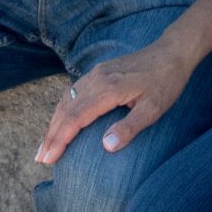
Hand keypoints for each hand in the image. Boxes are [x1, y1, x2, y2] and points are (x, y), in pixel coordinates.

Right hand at [36, 37, 198, 163]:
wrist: (171, 52)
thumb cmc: (165, 82)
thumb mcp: (154, 109)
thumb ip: (130, 127)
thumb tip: (107, 146)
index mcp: (108, 89)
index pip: (75, 118)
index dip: (60, 139)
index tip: (48, 158)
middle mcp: (97, 79)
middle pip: (66, 109)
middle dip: (51, 135)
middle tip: (40, 158)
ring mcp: (96, 73)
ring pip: (67, 99)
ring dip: (54, 122)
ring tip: (46, 145)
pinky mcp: (99, 71)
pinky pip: (73, 91)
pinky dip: (63, 109)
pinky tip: (62, 121)